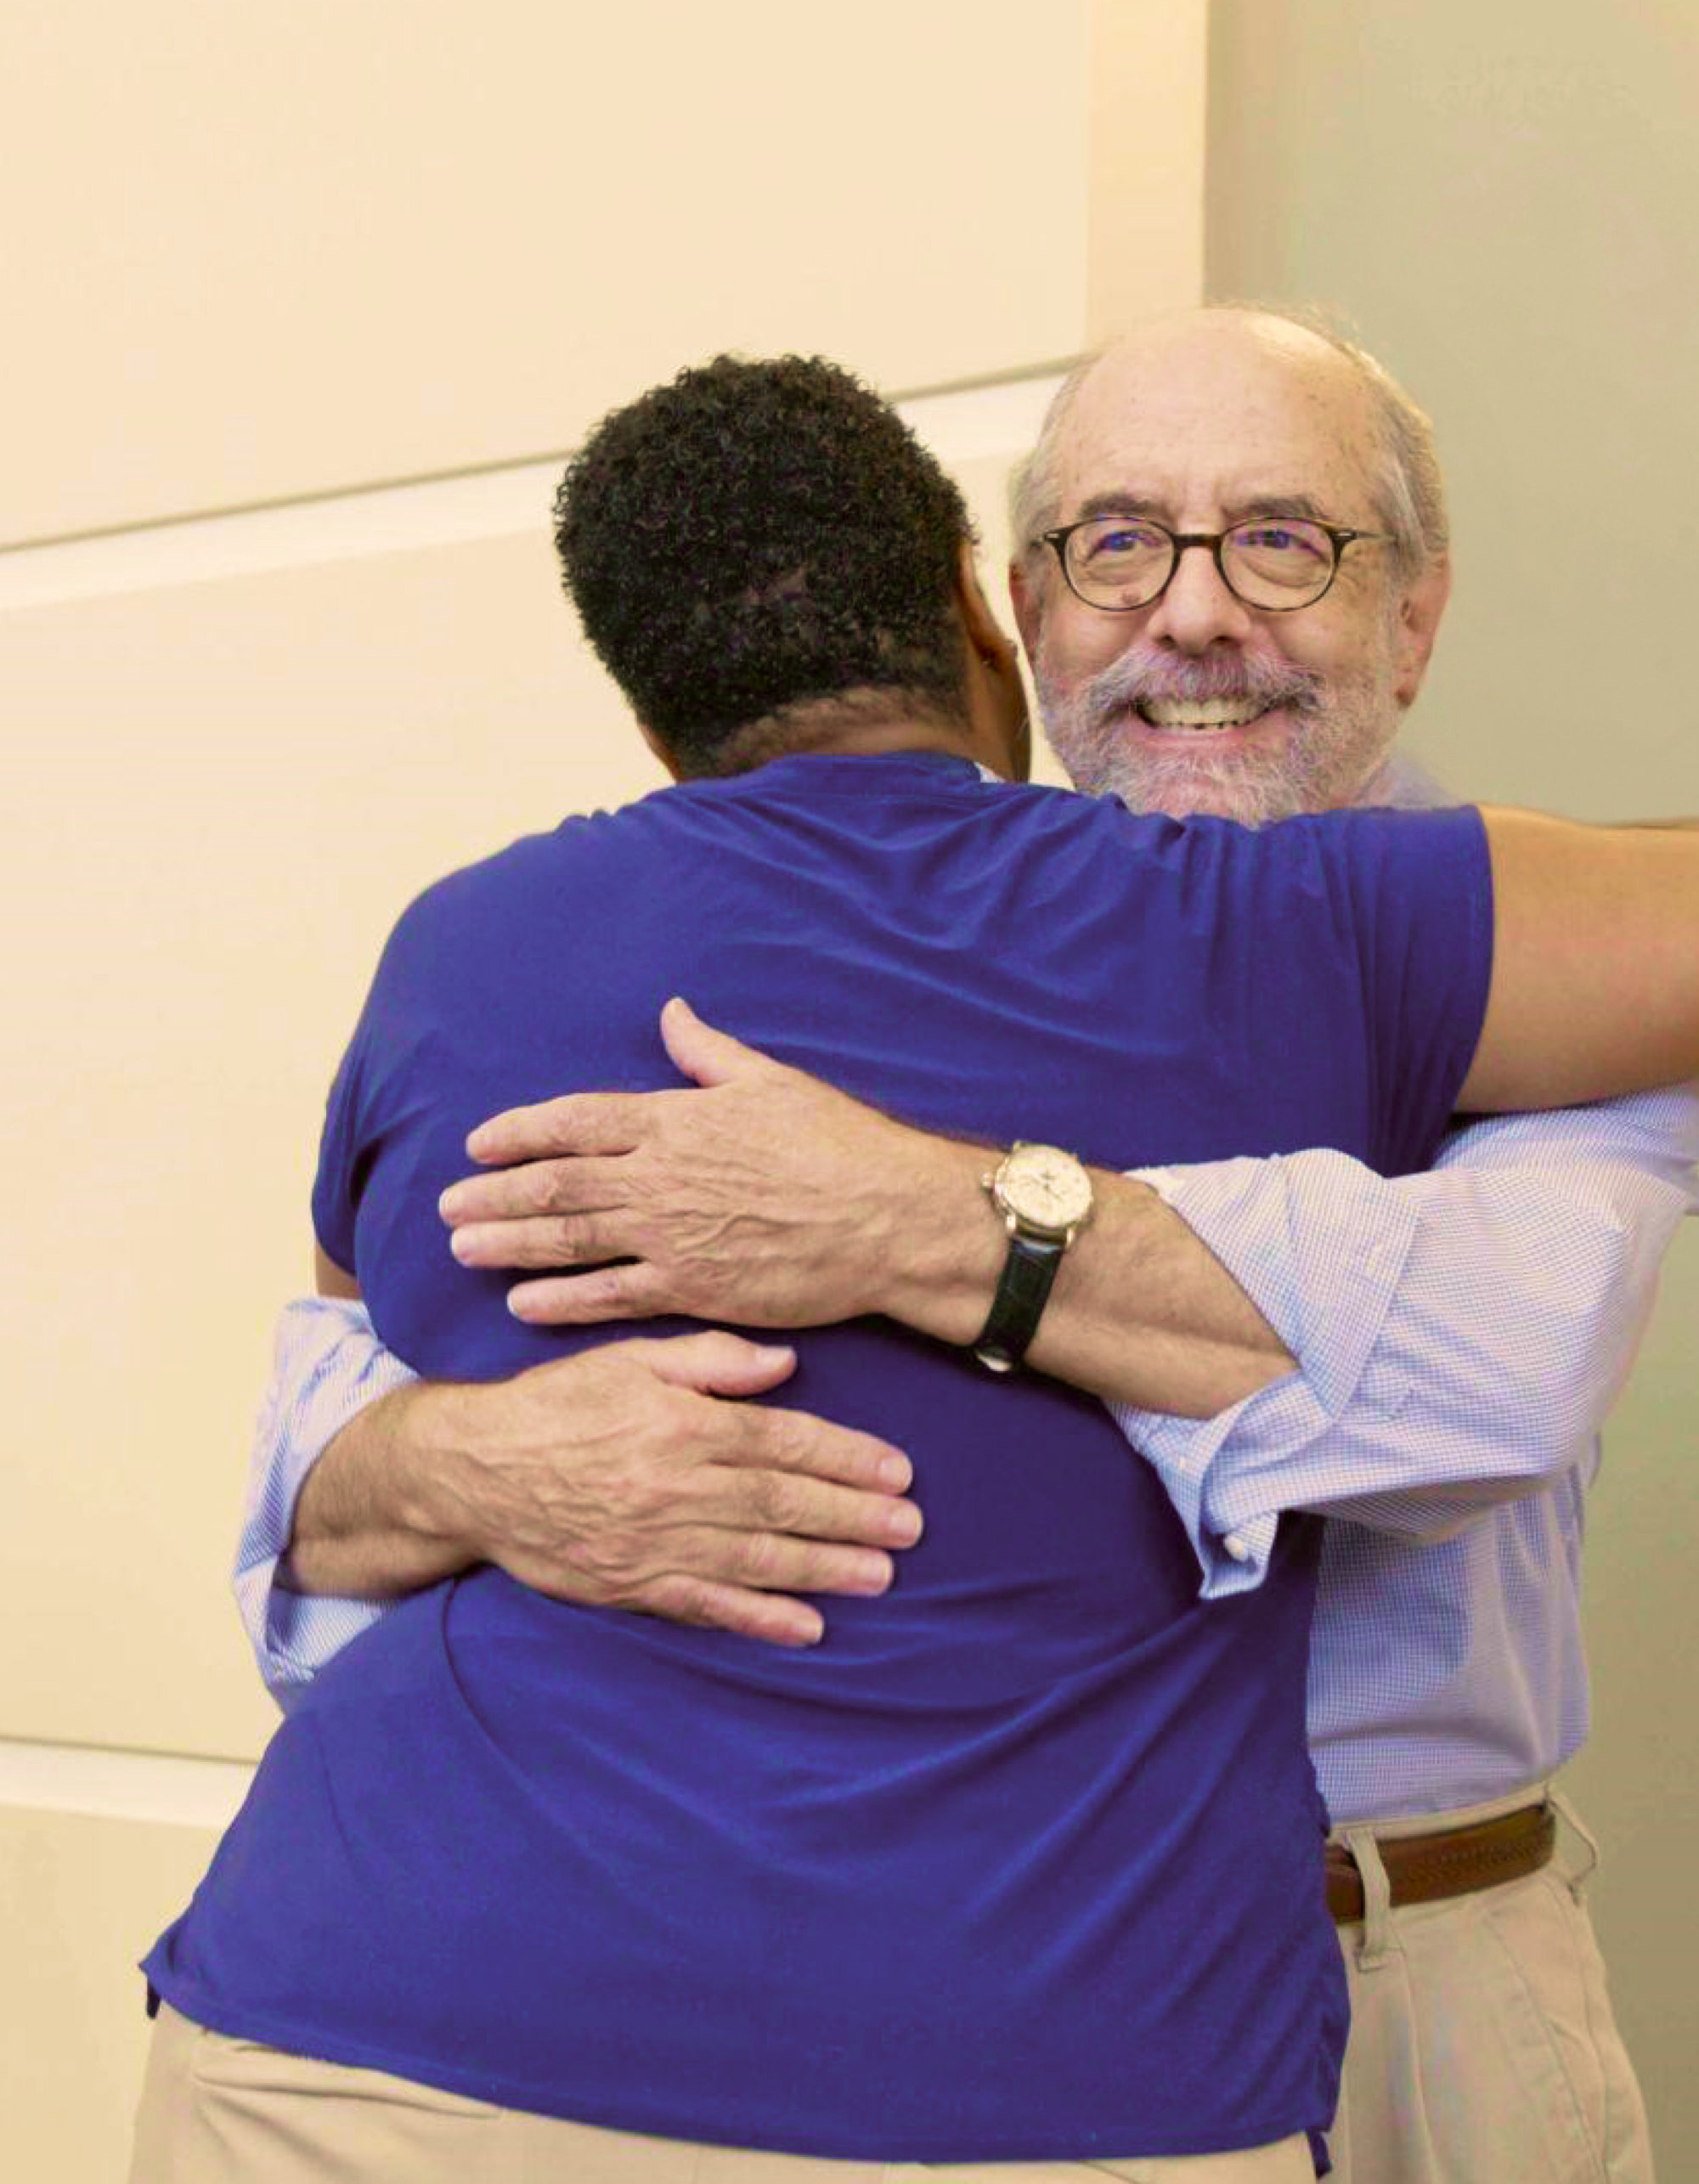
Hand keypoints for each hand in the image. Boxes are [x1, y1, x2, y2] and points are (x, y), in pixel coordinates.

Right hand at [412, 1330, 920, 1644]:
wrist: (472, 1470)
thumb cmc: (557, 1404)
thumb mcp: (628, 1358)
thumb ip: (709, 1358)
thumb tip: (786, 1364)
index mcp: (679, 1424)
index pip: (781, 1442)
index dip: (846, 1458)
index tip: (898, 1471)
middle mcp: (674, 1487)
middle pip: (780, 1504)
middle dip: (852, 1517)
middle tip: (912, 1528)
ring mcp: (653, 1543)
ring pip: (755, 1559)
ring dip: (824, 1569)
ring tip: (881, 1575)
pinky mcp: (631, 1586)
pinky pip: (706, 1607)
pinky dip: (760, 1619)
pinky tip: (808, 1627)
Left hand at [439, 998, 977, 1330]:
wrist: (887, 1216)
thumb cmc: (839, 1143)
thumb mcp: (771, 1080)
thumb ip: (708, 1053)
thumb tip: (671, 1015)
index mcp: (675, 1119)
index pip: (574, 1120)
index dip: (519, 1131)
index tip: (478, 1141)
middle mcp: (660, 1176)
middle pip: (554, 1183)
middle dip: (493, 1193)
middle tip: (446, 1206)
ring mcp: (671, 1235)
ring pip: (569, 1239)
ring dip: (509, 1244)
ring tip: (463, 1250)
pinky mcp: (694, 1289)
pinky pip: (610, 1296)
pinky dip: (561, 1301)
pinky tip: (523, 1306)